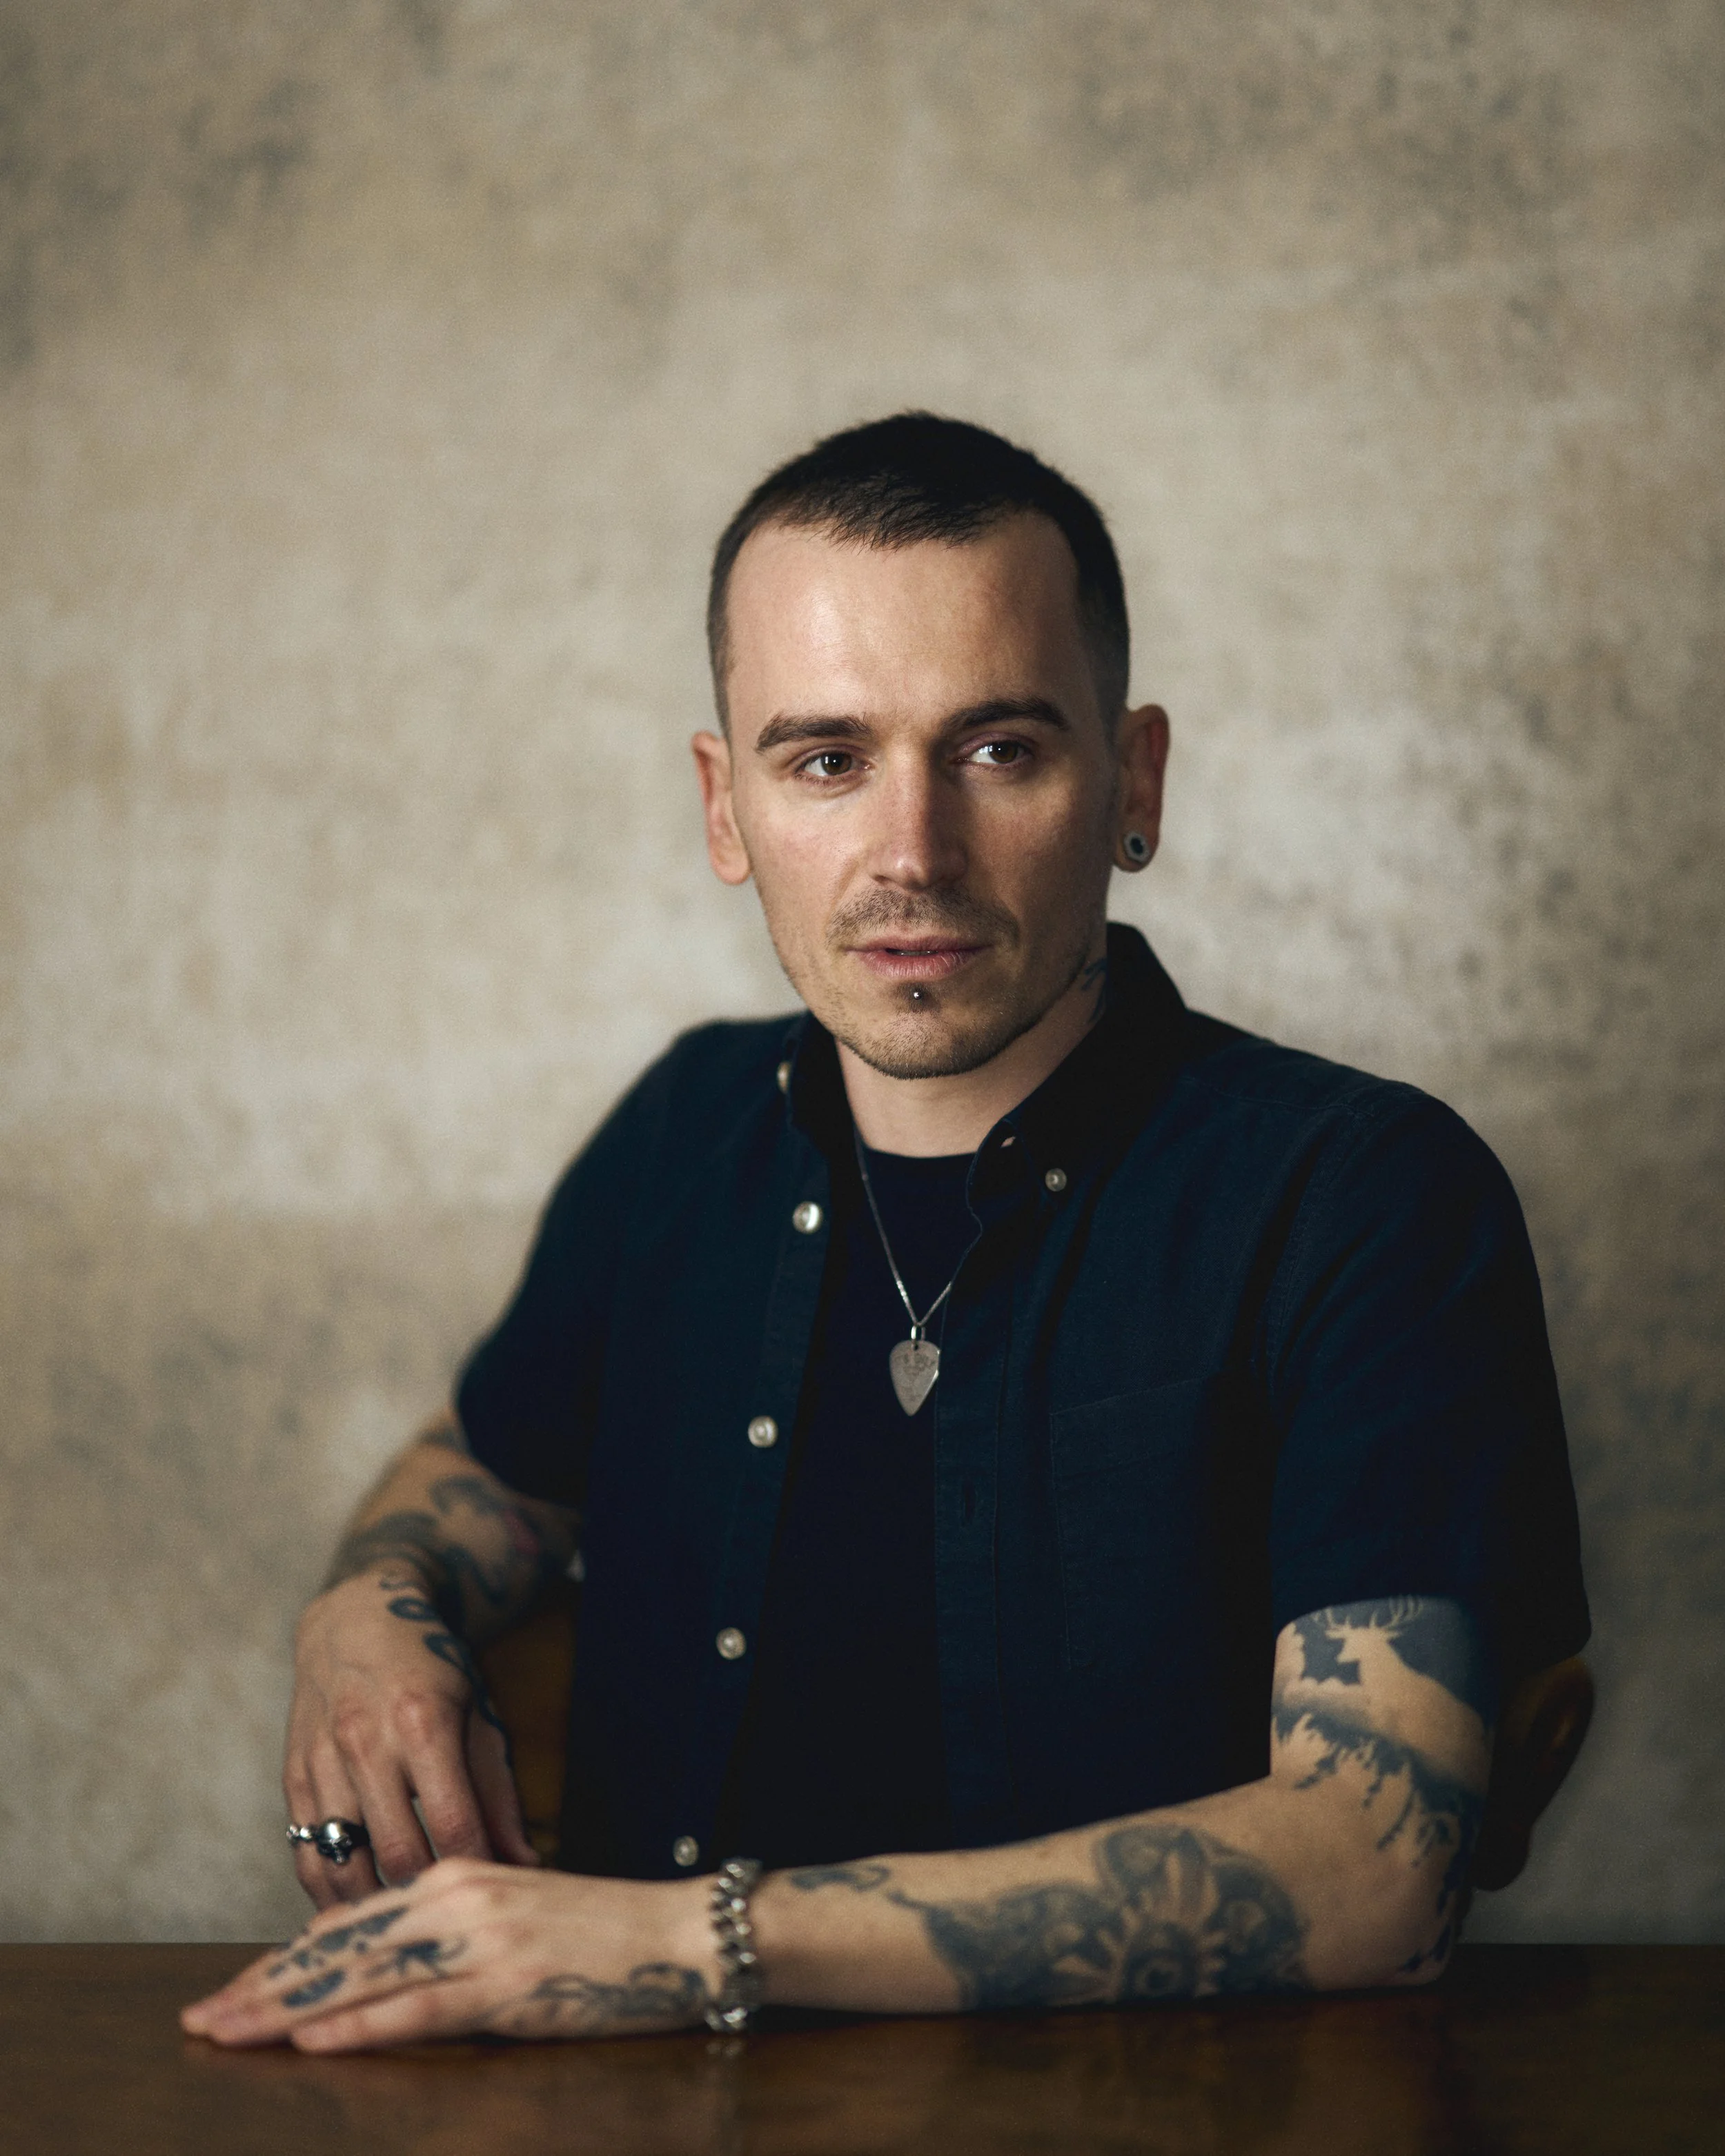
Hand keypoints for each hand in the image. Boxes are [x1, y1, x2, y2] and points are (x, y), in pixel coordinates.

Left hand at [181, 1861, 715, 2049]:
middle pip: (339, 1948)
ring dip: (287, 2009)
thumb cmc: (596, 1931)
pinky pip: (418, 2009)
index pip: (347, 1922)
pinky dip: (361, 2026)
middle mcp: (455, 1897)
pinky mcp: (505, 1983)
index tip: (231, 1992)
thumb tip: (372, 1959)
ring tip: (229, 2032)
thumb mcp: (508, 1914)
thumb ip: (442, 1931)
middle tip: (200, 2019)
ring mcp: (479, 1940)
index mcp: (454, 1876)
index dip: (282, 1961)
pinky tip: (315, 2039)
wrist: (675, 1933)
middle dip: (262, 1988)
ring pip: (362, 1976)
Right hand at [285, 1570, 537, 1907]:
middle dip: (429, 1897)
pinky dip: (329, 1894)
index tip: (496, 1901)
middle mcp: (367, 1743)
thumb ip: (500, 1795)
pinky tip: (354, 1915)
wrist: (357, 1620)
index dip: (478, 1872)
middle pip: (398, 1853)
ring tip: (404, 1932)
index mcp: (424, 1723)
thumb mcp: (479, 1716)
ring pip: (343, 1865)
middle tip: (453, 1925)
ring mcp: (322, 1761)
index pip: (455, 1825)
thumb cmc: (431, 1671)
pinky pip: (305, 1855)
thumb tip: (526, 1866)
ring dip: (374, 1908)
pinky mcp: (293, 1777)